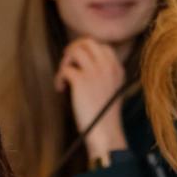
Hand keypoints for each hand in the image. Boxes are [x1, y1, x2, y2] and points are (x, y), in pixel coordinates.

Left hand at [55, 37, 127, 160]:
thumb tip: (85, 69)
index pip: (102, 47)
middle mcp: (107, 66)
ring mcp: (94, 71)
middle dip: (74, 48)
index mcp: (117, 69)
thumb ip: (105, 77)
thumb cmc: (105, 118)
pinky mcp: (80, 80)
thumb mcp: (112, 92)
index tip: (79, 60)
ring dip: (65, 61)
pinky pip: (65, 68)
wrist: (105, 133)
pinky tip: (60, 89)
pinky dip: (59, 77)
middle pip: (88, 42)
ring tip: (63, 77)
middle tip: (67, 61)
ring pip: (75, 50)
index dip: (88, 50)